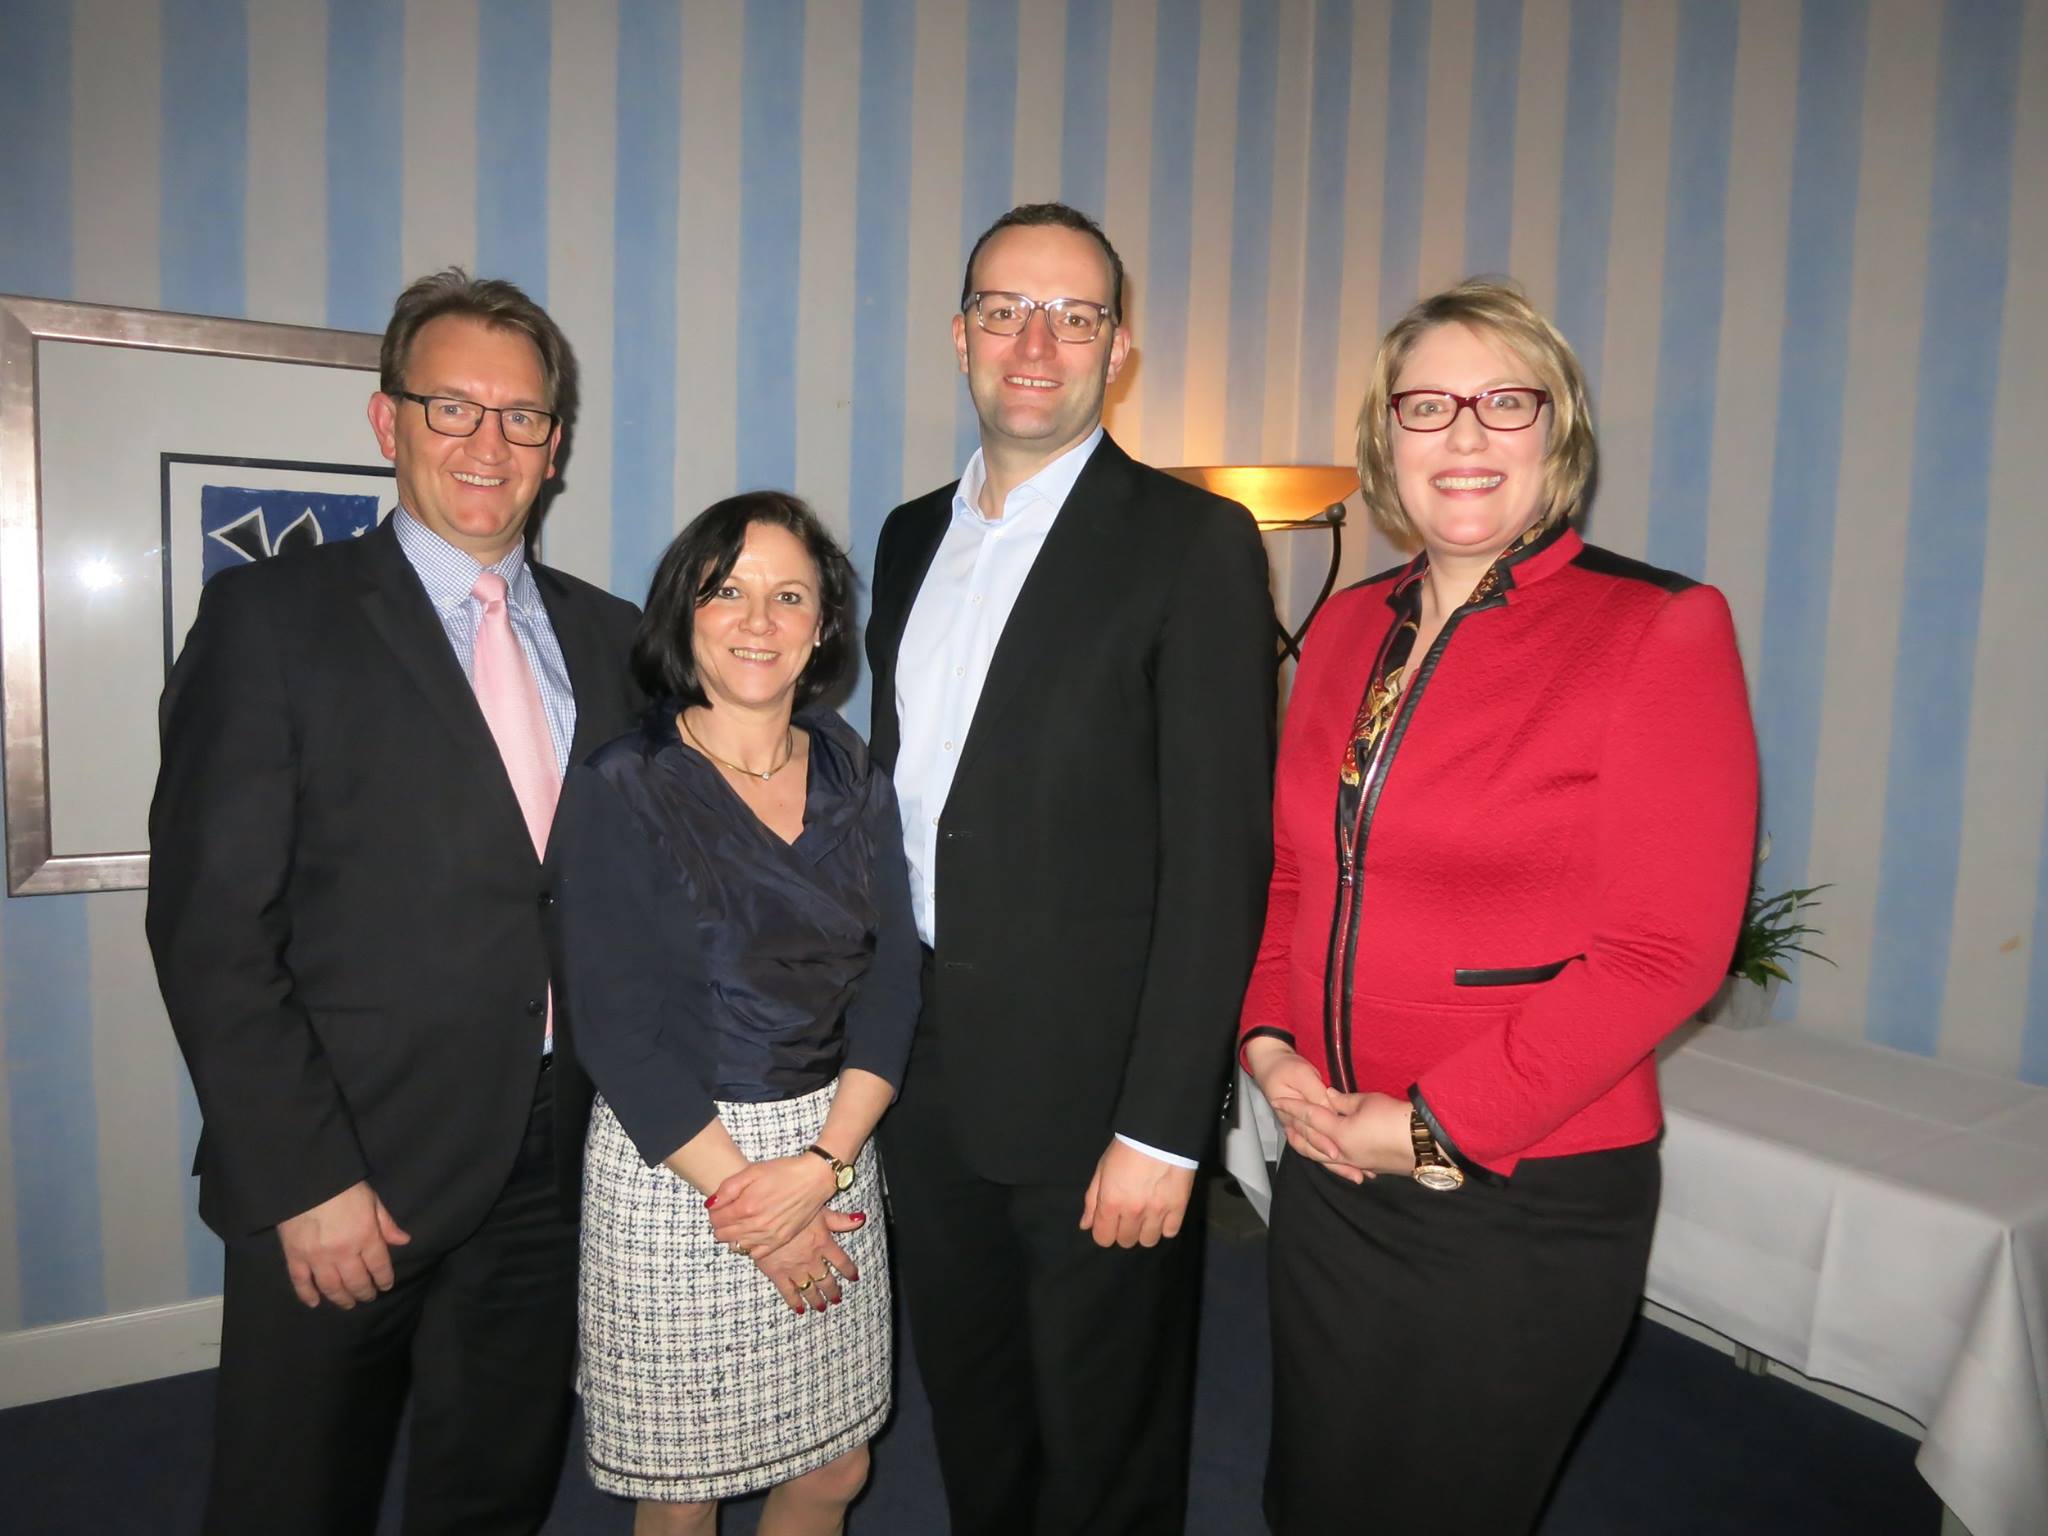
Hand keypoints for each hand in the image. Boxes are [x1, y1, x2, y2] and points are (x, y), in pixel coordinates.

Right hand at [275, 1180, 410, 1308]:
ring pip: (331, 1287)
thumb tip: (403, 1241)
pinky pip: (301, 1282)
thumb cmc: (344, 1186)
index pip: (379, 1266)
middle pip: (356, 1281)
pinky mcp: (295, 1256)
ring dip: (341, 1298)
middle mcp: (343, 1252)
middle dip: (364, 1292)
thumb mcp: (372, 1200)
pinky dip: (308, 1295)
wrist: (305, 1179)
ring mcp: (317, 1257)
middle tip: (367, 1298)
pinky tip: (315, 1303)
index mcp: (365, 1236)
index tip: (385, 1286)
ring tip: (348, 1304)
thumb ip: (386, 1223)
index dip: (384, 1279)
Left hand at [706, 1153, 838, 1255]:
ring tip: (740, 1221)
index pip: (715, 1219)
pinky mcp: (780, 1241)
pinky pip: (755, 1253)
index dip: (714, 1212)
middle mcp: (756, 1225)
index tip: (719, 1205)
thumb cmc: (784, 1171)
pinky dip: (749, 1246)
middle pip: (723, 1234)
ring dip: (733, 1235)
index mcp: (746, 1206)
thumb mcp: (753, 1170)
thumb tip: (711, 1204)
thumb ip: (728, 1188)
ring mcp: (769, 1236)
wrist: (814, 1178)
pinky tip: (753, 1233)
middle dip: (720, 1224)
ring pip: (737, 1245)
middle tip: (728, 1212)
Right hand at [751, 1209, 865, 1313]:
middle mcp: (812, 1260)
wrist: (764, 1217)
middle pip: (827, 1280)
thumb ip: (840, 1219)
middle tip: (837, 1299)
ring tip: (822, 1307)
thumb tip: (861, 1218)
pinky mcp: (777, 1274)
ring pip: (810, 1290)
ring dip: (817, 1300)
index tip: (854, 1278)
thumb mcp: (819, 1210)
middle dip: (833, 1291)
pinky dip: (794, 1302)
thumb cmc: (792, 1210)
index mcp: (824, 1243)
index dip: (849, 1271)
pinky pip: (788, 1293)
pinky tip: (799, 1309)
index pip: (842, 1262)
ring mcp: (795, 1269)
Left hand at [1079, 1139, 1196, 1249]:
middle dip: (1124, 1230)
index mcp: (1111, 1203)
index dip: (1104, 1231)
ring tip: (1147, 1215)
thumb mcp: (1102, 1169)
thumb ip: (1092, 1200)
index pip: (1103, 1238)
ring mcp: (1157, 1212)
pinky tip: (1162, 1213)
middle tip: (1128, 1214)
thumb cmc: (1126, 1148)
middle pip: (1126, 1241)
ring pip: (1148, 1241)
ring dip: (1145, 1231)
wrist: (1159, 1134)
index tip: (1109, 1221)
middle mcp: (1133, 1212)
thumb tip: (1086, 1225)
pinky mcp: (1178, 1208)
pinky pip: (1170, 1233)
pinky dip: (1165, 1226)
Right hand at [1244, 1040, 1359, 1178]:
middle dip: (1336, 1163)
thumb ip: (1316, 1093)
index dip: (1323, 1142)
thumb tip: (1330, 1107)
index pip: (1308, 1133)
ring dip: (1339, 1165)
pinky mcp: (1311, 1128)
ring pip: (1321, 1153)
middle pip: (1316, 1150)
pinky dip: (1339, 1157)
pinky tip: (1356, 1164)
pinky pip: (1324, 1146)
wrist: (1272, 1066)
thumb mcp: (1301, 1076)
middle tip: (1356, 1172)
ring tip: (1359, 1175)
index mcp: (1290, 1115)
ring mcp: (1302, 1130)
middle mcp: (1295, 1127)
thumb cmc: (1285, 1069)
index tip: (1337, 1152)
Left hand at [1295, 1091, 1417, 1179]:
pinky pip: (1337, 1164)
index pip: (1309, 1117)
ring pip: (1321, 1157)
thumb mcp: (1367, 1101)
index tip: (1278, 1099)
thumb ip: (1342, 1100)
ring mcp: (1353, 1163)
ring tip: (1298, 1136)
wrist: (1425, 1143)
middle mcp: (1341, 1153)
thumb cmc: (1395, 1118)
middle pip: (1309, 1143)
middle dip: (1294, 1130)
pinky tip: (1325, 1153)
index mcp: (1339, 1134)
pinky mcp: (1365, 1167)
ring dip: (1307, 1146)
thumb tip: (1327, 1097)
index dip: (1293, 1107)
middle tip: (1283, 1120)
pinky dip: (1326, 1157)